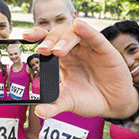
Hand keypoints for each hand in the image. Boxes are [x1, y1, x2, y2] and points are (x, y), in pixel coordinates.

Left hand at [23, 19, 138, 118]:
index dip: (38, 36)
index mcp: (63, 59)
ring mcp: (89, 48)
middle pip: (59, 34)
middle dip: (49, 40)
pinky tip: (79, 26)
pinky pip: (95, 37)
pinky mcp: (105, 50)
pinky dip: (87, 31)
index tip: (25, 36)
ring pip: (74, 33)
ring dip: (64, 39)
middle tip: (42, 51)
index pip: (49, 42)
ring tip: (56, 51)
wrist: (113, 105)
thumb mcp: (69, 102)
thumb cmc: (90, 99)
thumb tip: (38, 111)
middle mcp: (74, 50)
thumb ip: (54, 106)